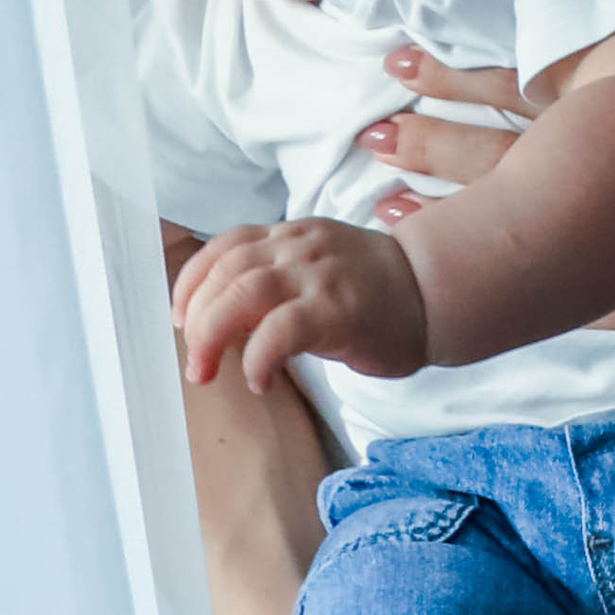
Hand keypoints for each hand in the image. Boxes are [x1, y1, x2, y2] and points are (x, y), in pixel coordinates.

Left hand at [174, 217, 430, 396]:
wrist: (435, 292)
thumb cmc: (373, 293)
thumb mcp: (317, 271)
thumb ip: (274, 282)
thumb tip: (221, 320)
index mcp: (291, 234)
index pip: (225, 246)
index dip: (191, 282)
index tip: (180, 318)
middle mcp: (299, 246)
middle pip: (226, 273)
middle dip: (196, 320)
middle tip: (195, 364)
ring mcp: (319, 274)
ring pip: (244, 294)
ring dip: (212, 336)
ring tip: (207, 373)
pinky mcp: (338, 309)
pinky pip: (280, 331)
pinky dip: (257, 358)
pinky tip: (258, 381)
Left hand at [373, 51, 614, 392]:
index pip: (540, 83)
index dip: (464, 73)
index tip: (401, 56)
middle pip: (516, 151)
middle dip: (435, 134)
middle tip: (368, 119)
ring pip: (531, 219)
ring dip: (452, 201)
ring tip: (385, 181)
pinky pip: (578, 291)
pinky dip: (510, 277)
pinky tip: (456, 272)